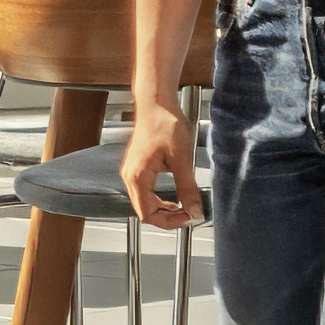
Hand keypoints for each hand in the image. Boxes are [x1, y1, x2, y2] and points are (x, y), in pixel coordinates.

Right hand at [116, 113, 193, 227]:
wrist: (156, 103)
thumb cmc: (164, 123)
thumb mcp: (181, 158)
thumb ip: (188, 188)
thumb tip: (195, 210)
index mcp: (138, 176)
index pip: (149, 214)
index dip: (171, 222)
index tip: (189, 218)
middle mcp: (130, 176)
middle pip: (145, 212)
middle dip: (168, 218)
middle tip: (189, 214)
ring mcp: (131, 172)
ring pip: (144, 204)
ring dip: (164, 210)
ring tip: (184, 207)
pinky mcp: (136, 167)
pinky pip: (145, 193)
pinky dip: (159, 200)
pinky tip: (174, 197)